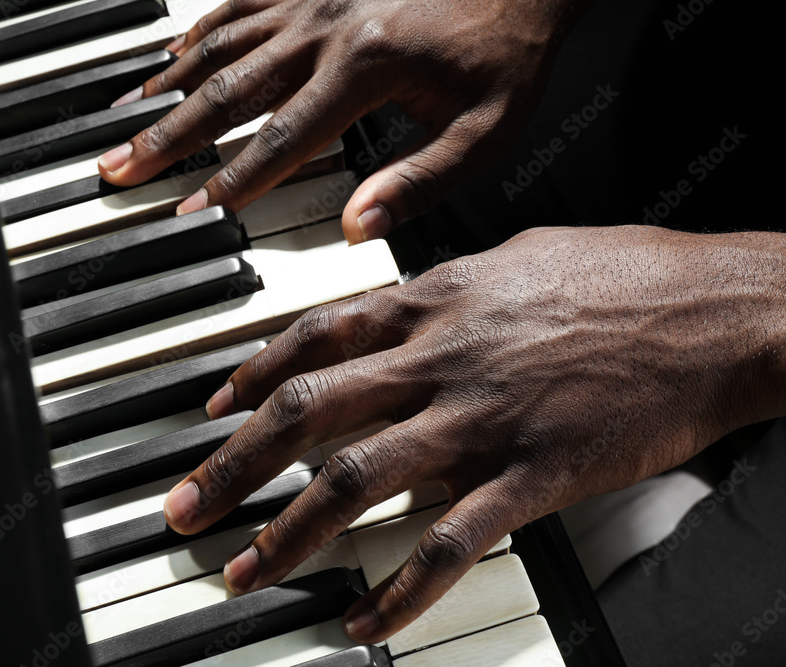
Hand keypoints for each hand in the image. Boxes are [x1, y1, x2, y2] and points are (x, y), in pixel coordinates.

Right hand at [98, 0, 587, 242]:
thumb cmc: (505, 49)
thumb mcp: (483, 130)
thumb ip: (418, 182)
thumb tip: (355, 228)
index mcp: (364, 69)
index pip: (280, 142)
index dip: (229, 182)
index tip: (185, 211)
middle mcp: (324, 27)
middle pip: (227, 92)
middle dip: (166, 136)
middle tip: (118, 165)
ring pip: (221, 43)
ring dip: (168, 83)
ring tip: (126, 115)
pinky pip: (238, 2)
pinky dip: (199, 32)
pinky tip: (172, 53)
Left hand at [162, 225, 785, 642]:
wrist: (718, 312)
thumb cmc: (628, 276)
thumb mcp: (520, 256)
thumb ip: (448, 286)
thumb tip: (405, 302)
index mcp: (438, 299)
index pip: (317, 335)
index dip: (255, 374)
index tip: (217, 410)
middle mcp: (443, 356)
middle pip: (309, 411)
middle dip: (234, 463)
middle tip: (187, 504)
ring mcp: (482, 419)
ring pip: (356, 480)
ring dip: (288, 531)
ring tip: (244, 569)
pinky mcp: (532, 476)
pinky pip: (448, 544)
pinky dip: (399, 590)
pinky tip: (363, 622)